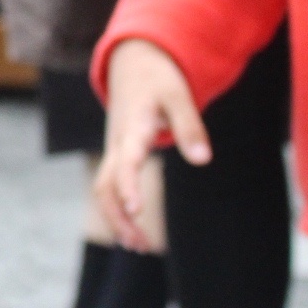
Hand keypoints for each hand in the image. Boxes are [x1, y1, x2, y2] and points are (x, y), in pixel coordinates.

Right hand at [94, 40, 208, 250]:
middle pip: (106, 186)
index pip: (126, 162)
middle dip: (119, 217)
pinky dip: (118, 208)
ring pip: (104, 190)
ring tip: (139, 246)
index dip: (129, 186)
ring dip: (117, 219)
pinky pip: (109, 186)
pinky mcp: (116, 154)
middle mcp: (118, 143)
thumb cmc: (159, 78)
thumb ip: (190, 127)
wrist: (132, 62)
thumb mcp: (179, 95)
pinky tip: (134, 226)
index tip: (136, 211)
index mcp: (133, 128)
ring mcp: (114, 150)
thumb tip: (203, 161)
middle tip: (140, 246)